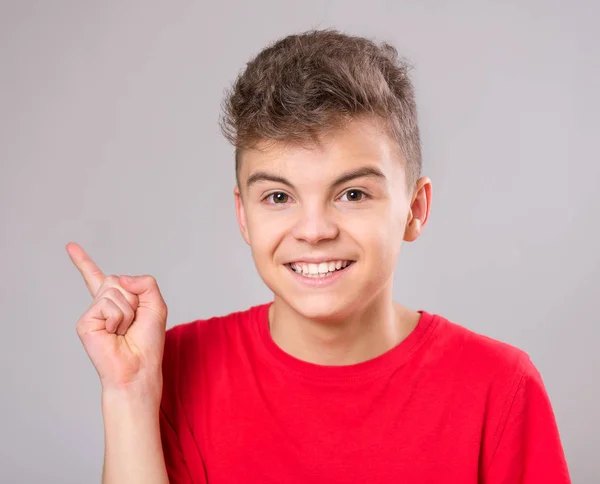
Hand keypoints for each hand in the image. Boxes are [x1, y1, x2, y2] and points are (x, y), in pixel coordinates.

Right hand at [67, 242, 167, 396]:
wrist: (139, 368)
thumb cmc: (148, 341)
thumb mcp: (156, 305)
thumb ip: (145, 283)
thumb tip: (120, 277)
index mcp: (117, 301)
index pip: (97, 277)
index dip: (84, 262)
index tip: (70, 246)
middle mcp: (101, 305)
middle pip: (117, 279)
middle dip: (134, 298)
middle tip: (133, 322)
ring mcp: (92, 313)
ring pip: (114, 291)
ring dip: (128, 311)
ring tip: (125, 330)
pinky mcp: (85, 322)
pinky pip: (108, 305)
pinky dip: (118, 318)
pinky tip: (114, 334)